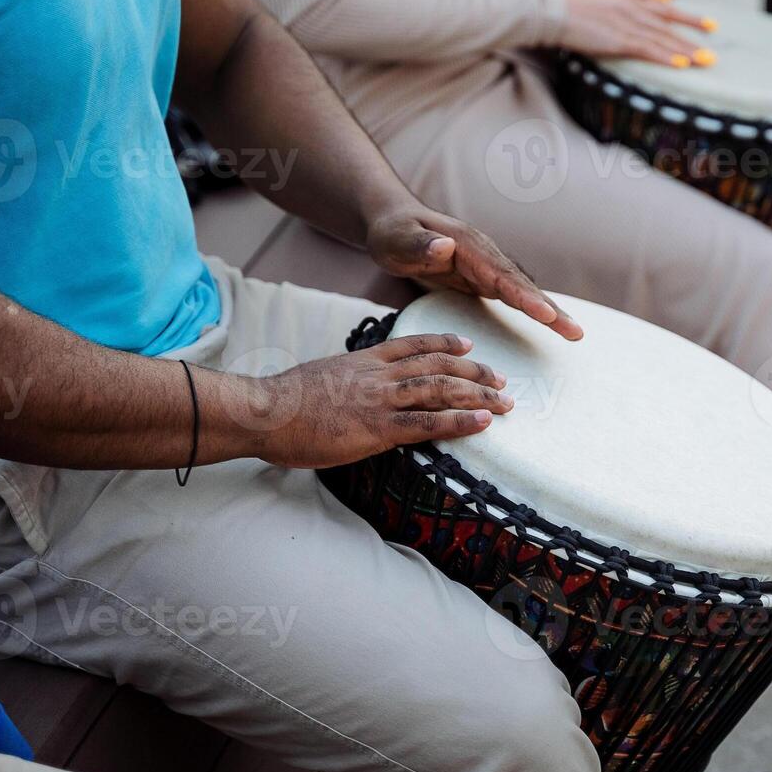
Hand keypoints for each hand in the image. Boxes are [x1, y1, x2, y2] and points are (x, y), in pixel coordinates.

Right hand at [254, 333, 512, 468]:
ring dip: (479, 395)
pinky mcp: (379, 428)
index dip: (444, 344)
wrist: (265, 411)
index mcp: (364, 361)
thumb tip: (353, 393)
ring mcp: (381, 400)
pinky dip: (460, 421)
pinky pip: (429, 423)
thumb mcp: (321, 379)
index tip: (467, 346)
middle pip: (438, 366)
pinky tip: (484, 422)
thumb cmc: (283, 402)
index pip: (412, 346)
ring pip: (441, 390)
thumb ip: (345, 382)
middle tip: (502, 379)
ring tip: (506, 401)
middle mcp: (379, 375)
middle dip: (475, 374)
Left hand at [367, 207, 582, 339]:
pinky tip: (550, 324)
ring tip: (575, 334)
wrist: (395, 224)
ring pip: (523, 291)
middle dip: (551, 309)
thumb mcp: (396, 239)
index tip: (546, 314)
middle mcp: (485, 255)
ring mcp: (487, 267)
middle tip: (576, 333)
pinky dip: (534, 309)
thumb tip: (445, 247)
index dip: (525, 296)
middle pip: (523, 285)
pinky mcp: (484, 279)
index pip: (501, 275)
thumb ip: (418, 244)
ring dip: (550, 312)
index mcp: (468, 246)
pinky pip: (514, 296)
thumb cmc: (393, 232)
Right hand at [559, 0, 710, 66]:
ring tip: (705, 61)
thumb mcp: (602, 7)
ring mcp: (628, 24)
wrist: (555, 11)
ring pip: (664, 39)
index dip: (689, 18)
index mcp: (630, 2)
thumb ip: (622, 13)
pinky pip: (648, 50)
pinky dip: (666, 57)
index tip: (710, 26)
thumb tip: (630, 25)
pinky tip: (680, 65)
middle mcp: (633, 10)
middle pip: (670, 26)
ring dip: (686, 51)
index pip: (667, 9)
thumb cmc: (573, 13)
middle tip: (713, 53)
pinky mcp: (619, 39)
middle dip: (693, 39)